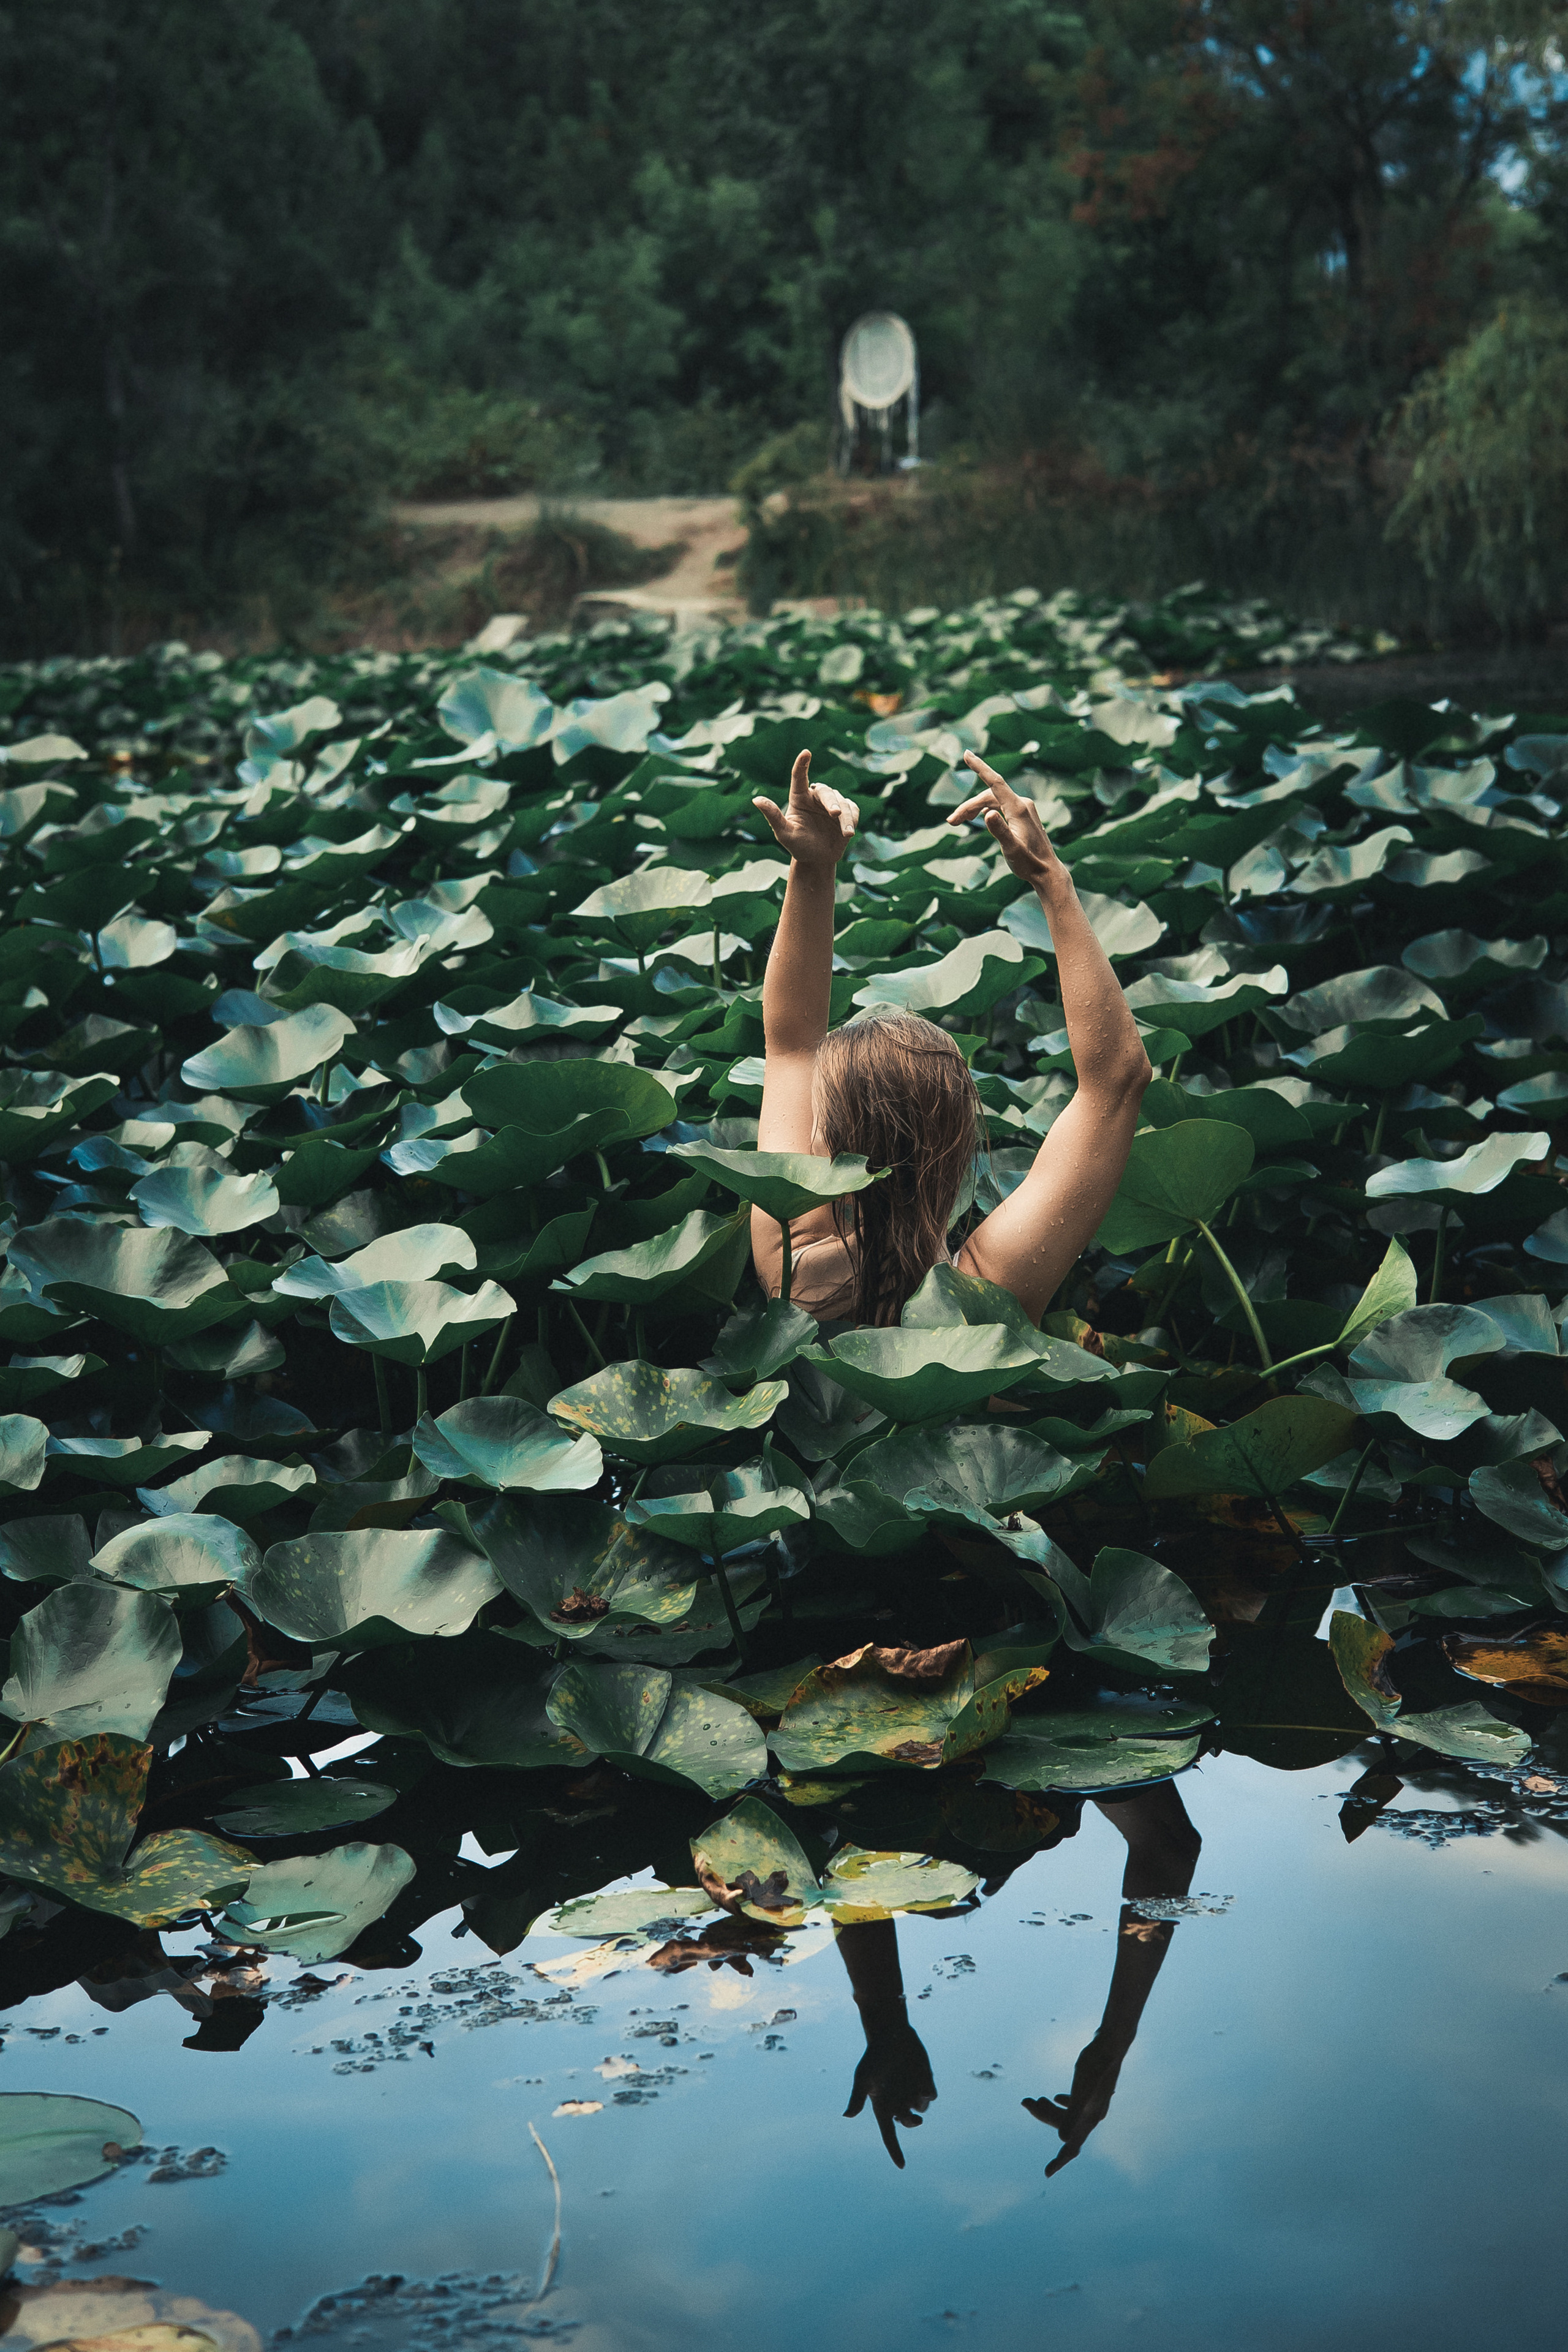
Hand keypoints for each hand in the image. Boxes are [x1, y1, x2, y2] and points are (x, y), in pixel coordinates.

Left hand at [753, 750, 857, 870]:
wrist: (818, 859)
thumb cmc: (798, 846)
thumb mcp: (784, 833)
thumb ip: (772, 816)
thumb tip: (755, 799)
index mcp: (799, 798)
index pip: (799, 777)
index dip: (802, 764)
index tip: (806, 752)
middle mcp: (815, 797)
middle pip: (825, 791)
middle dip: (831, 802)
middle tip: (835, 814)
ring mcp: (832, 803)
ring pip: (842, 801)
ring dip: (845, 817)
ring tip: (847, 834)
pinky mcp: (847, 811)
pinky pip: (853, 809)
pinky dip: (853, 819)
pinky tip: (849, 832)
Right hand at [844, 2011, 936, 2168]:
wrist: (890, 2033)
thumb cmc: (874, 2055)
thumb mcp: (863, 2076)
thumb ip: (857, 2097)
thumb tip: (847, 2116)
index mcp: (883, 2105)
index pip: (889, 2134)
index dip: (895, 2151)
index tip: (902, 2166)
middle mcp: (898, 2102)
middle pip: (909, 2123)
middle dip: (912, 2123)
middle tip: (914, 2118)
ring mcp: (912, 2092)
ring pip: (921, 2109)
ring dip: (919, 2105)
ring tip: (914, 2089)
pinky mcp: (924, 2081)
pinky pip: (931, 2095)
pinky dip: (928, 2093)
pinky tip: (922, 2082)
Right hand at [946, 751, 1061, 889]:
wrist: (1047, 872)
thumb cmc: (1029, 863)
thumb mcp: (1011, 849)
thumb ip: (999, 831)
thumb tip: (986, 814)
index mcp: (1018, 808)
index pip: (995, 782)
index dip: (979, 767)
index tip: (966, 754)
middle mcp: (1022, 804)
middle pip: (988, 796)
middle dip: (968, 806)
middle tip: (950, 822)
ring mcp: (1024, 808)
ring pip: (993, 801)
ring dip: (974, 809)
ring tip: (956, 822)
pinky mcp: (1023, 815)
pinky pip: (1000, 806)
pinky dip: (985, 810)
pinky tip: (977, 818)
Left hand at [1023, 2030, 1121, 2175]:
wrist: (1112, 2044)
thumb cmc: (1096, 2065)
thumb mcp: (1081, 2090)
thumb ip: (1072, 2114)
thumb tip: (1062, 2140)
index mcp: (1090, 2120)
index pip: (1073, 2148)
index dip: (1059, 2161)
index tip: (1046, 2173)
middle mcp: (1093, 2116)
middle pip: (1065, 2126)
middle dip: (1043, 2117)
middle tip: (1025, 2101)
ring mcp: (1093, 2104)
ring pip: (1068, 2115)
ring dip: (1049, 2109)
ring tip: (1033, 2098)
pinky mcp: (1092, 2092)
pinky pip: (1075, 2105)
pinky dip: (1063, 2104)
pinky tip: (1056, 2098)